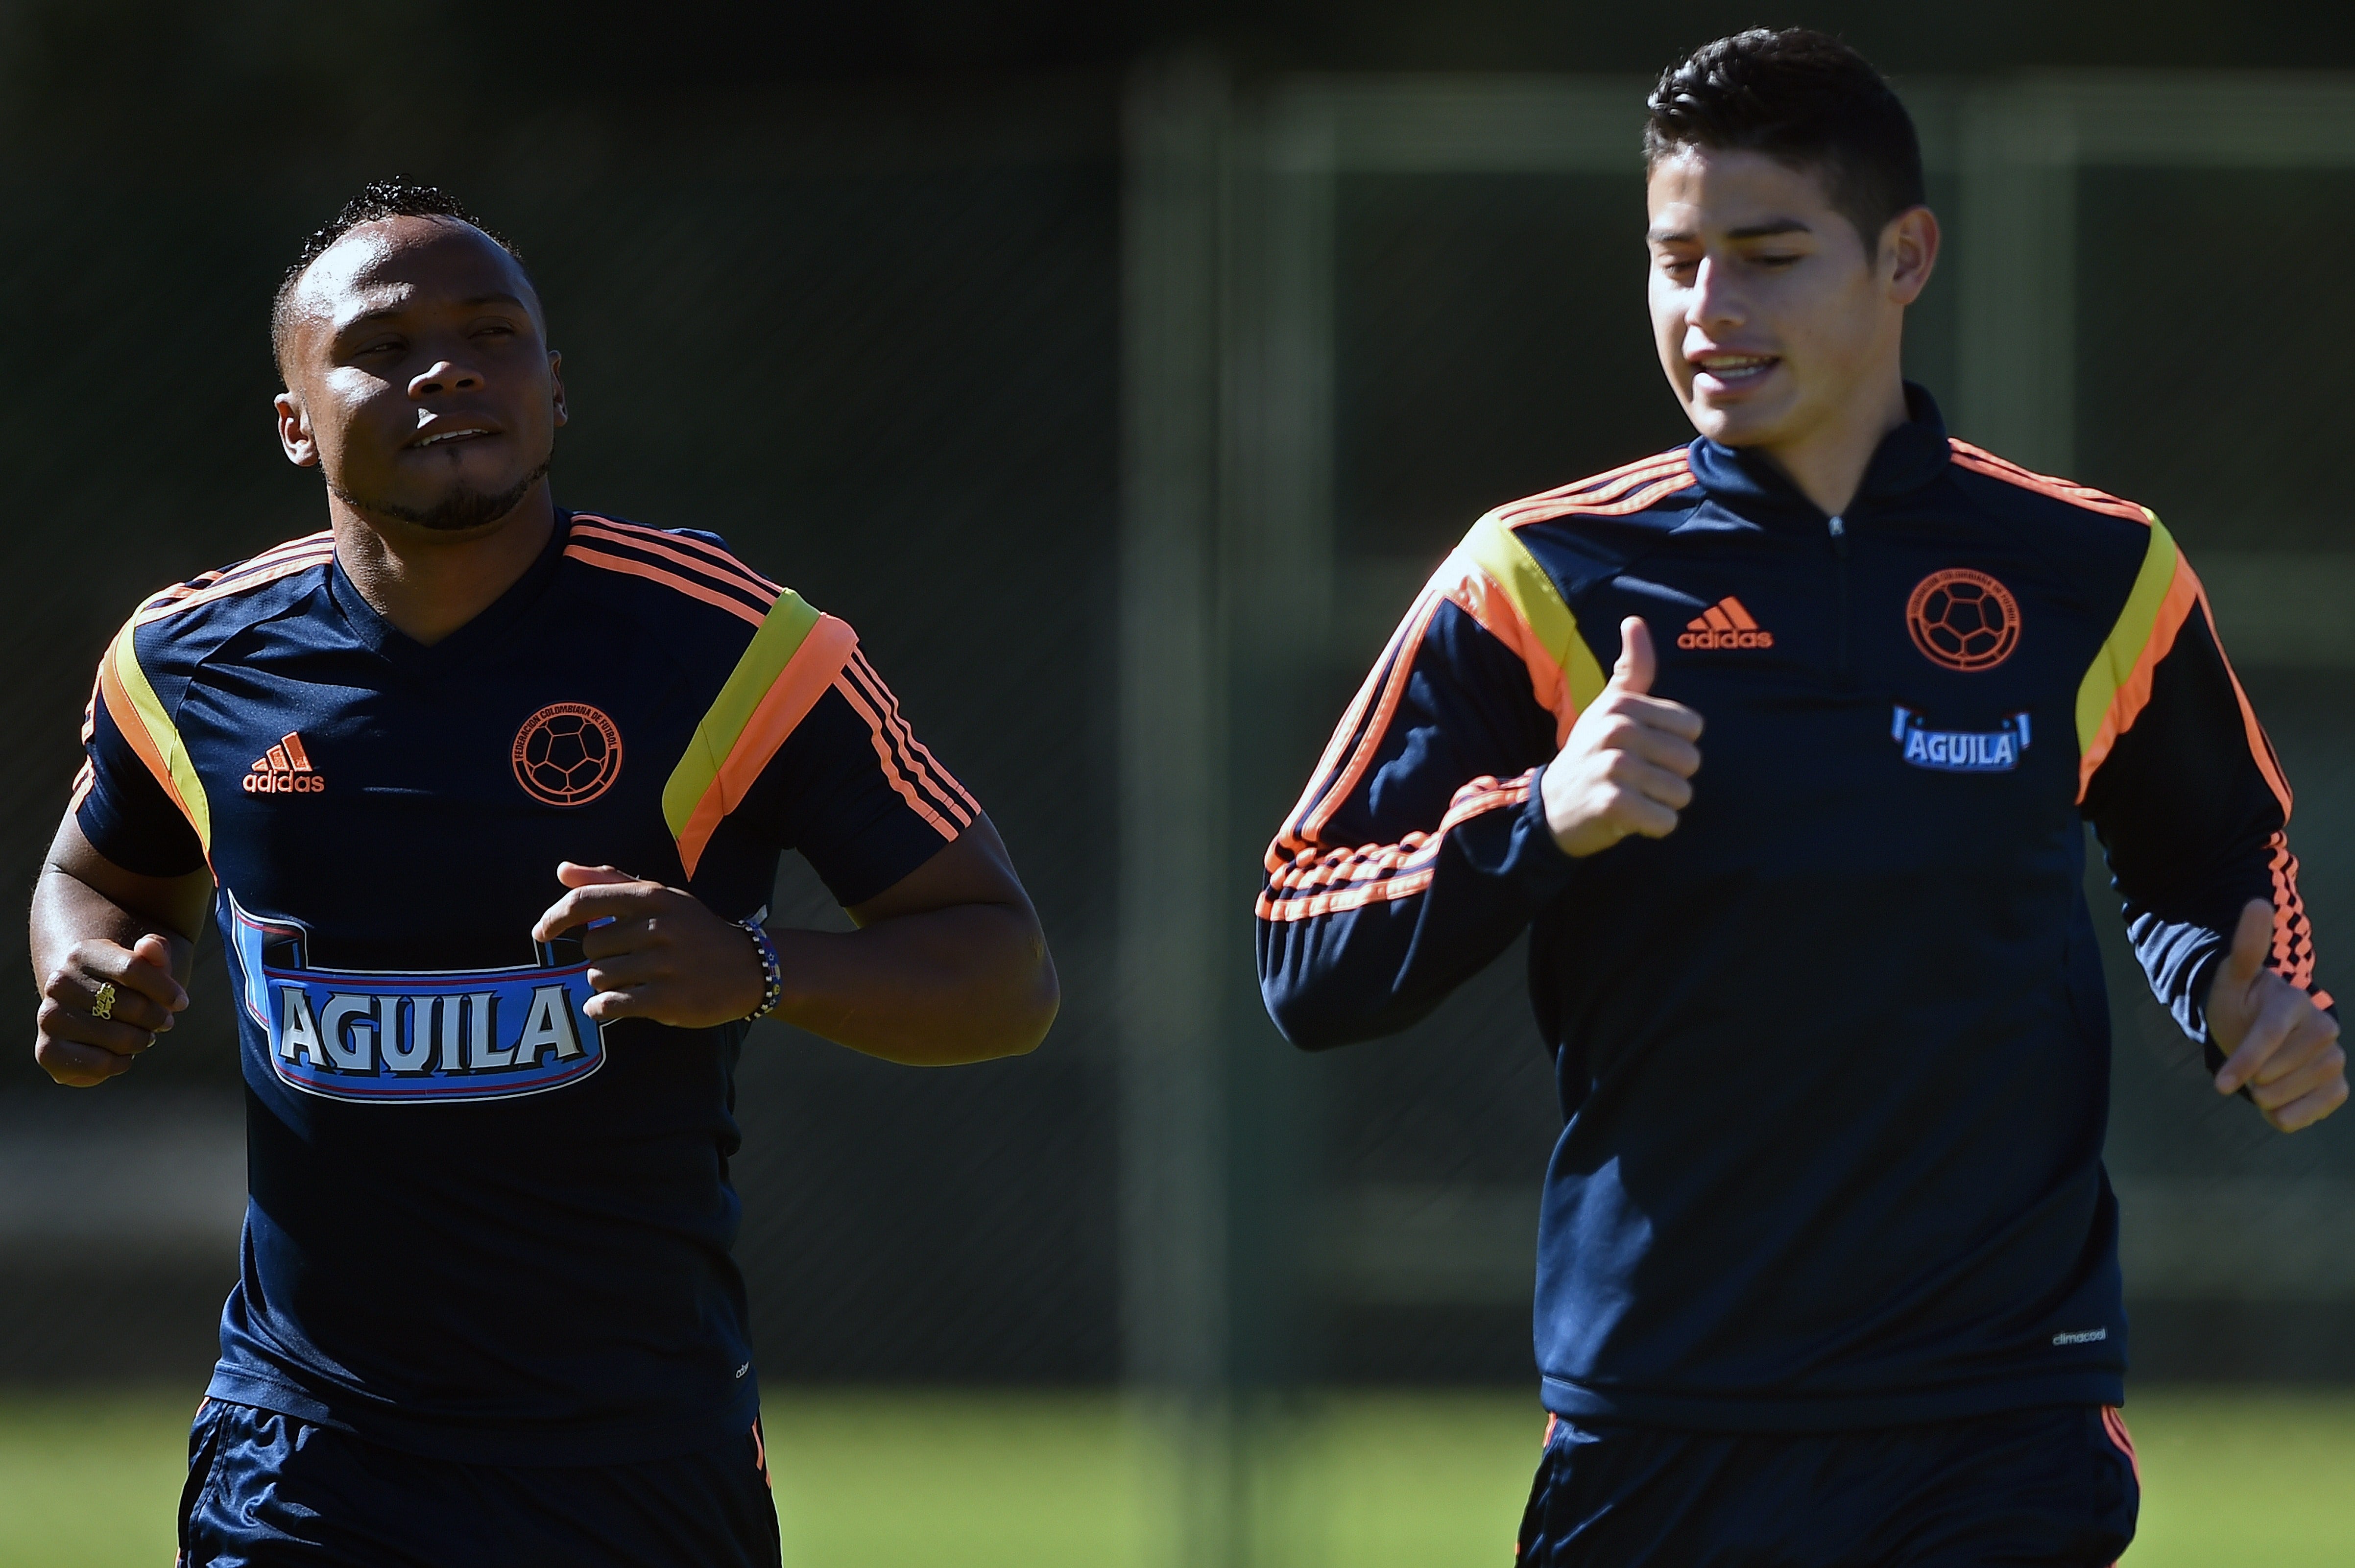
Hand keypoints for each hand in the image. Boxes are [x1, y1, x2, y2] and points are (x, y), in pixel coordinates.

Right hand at [34, 933, 188, 1087]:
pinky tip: (122, 1055)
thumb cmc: (127, 986)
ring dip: (142, 1041)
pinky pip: (101, 1063)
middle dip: (158, 1018)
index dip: (166, 990)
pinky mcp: (48, 1050)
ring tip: (142, 1036)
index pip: (133, 969)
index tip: (182, 1002)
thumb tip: (149, 946)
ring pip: (120, 1038)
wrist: (89, 1012)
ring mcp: (49, 1016)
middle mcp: (59, 983)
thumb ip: (156, 951)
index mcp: (83, 954)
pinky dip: (121, 1063)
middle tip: (162, 1022)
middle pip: (132, 1006)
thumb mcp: (146, 964)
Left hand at [531, 863, 764, 1027]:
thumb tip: (561, 870)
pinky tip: (610, 1005)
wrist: (749, 968)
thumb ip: (609, 882)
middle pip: (590, 947)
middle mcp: (658, 927)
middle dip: (599, 957)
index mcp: (653, 897)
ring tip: (631, 980)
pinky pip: (611, 1004)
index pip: (585, 901)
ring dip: (605, 983)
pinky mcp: (667, 999)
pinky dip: (601, 1008)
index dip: (554, 917)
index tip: (541, 932)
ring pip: (598, 977)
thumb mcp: (661, 897)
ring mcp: (663, 964)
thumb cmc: (696, 930)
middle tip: (626, 960)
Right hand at [1541, 617, 1705, 857]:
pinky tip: (1631, 820)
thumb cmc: (1591, 753)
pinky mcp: (1611, 804)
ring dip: (1663, 805)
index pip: (1692, 728)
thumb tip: (1634, 620)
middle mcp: (1617, 731)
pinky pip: (1665, 821)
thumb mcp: (1608, 707)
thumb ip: (1631, 669)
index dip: (1675, 745)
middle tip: (1640, 781)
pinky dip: (1655, 827)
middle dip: (1672, 778)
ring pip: (1681, 793)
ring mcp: (1612, 767)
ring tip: (1635, 799)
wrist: (1553, 805)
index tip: (1644, 752)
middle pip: (1690, 761)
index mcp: (1623, 706)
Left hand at [2209, 899, 2345, 1131]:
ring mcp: (2334, 1059)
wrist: (2253, 1032)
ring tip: (2257, 1079)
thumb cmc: (2240, 1004)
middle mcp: (2323, 1028)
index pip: (2270, 1036)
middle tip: (2243, 1066)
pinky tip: (2275, 1102)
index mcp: (2295, 1002)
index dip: (2245, 1061)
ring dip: (2265, 1096)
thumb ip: (2246, 947)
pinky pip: (2311, 1113)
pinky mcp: (2337, 1086)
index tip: (2220, 1085)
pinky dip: (2286, 1115)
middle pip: (2278, 1069)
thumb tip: (2256, 902)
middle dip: (2252, 1074)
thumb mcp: (2232, 979)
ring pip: (2292, 1094)